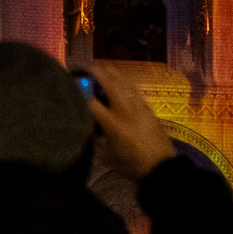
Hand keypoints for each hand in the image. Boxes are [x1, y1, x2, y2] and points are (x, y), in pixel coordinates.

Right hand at [85, 60, 178, 179]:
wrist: (161, 167)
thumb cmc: (132, 165)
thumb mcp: (108, 156)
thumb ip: (96, 140)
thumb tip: (87, 127)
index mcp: (113, 124)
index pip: (92, 103)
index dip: (80, 93)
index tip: (71, 86)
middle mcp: (125, 111)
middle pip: (109, 83)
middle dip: (96, 72)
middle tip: (86, 67)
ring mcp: (138, 107)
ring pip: (123, 82)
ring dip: (111, 72)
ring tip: (101, 66)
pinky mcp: (147, 107)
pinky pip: (133, 88)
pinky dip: (124, 80)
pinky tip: (119, 77)